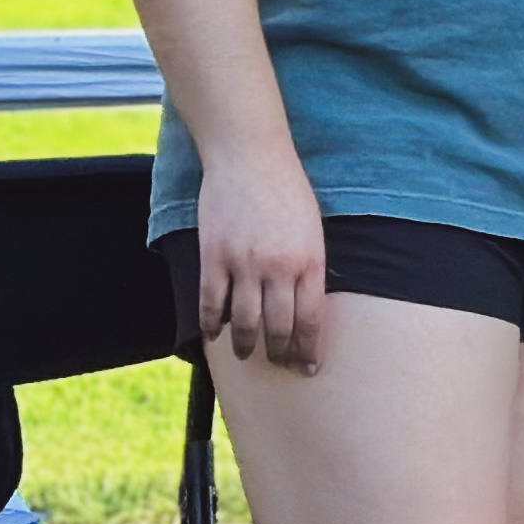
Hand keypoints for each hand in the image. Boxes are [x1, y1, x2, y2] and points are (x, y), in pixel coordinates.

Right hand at [193, 143, 328, 370]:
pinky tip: (215, 335)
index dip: (308, 349)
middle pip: (278, 329)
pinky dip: (212, 325)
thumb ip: (309, 267)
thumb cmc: (287, 189)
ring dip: (246, 346)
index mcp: (309, 260)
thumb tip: (306, 306)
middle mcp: (278, 268)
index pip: (311, 320)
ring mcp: (244, 265)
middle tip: (278, 365)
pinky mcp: (214, 258)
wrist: (250, 156)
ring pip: (244, 324)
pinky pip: (211, 305)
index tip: (307, 367)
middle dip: (279, 355)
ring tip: (247, 353)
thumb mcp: (312, 228)